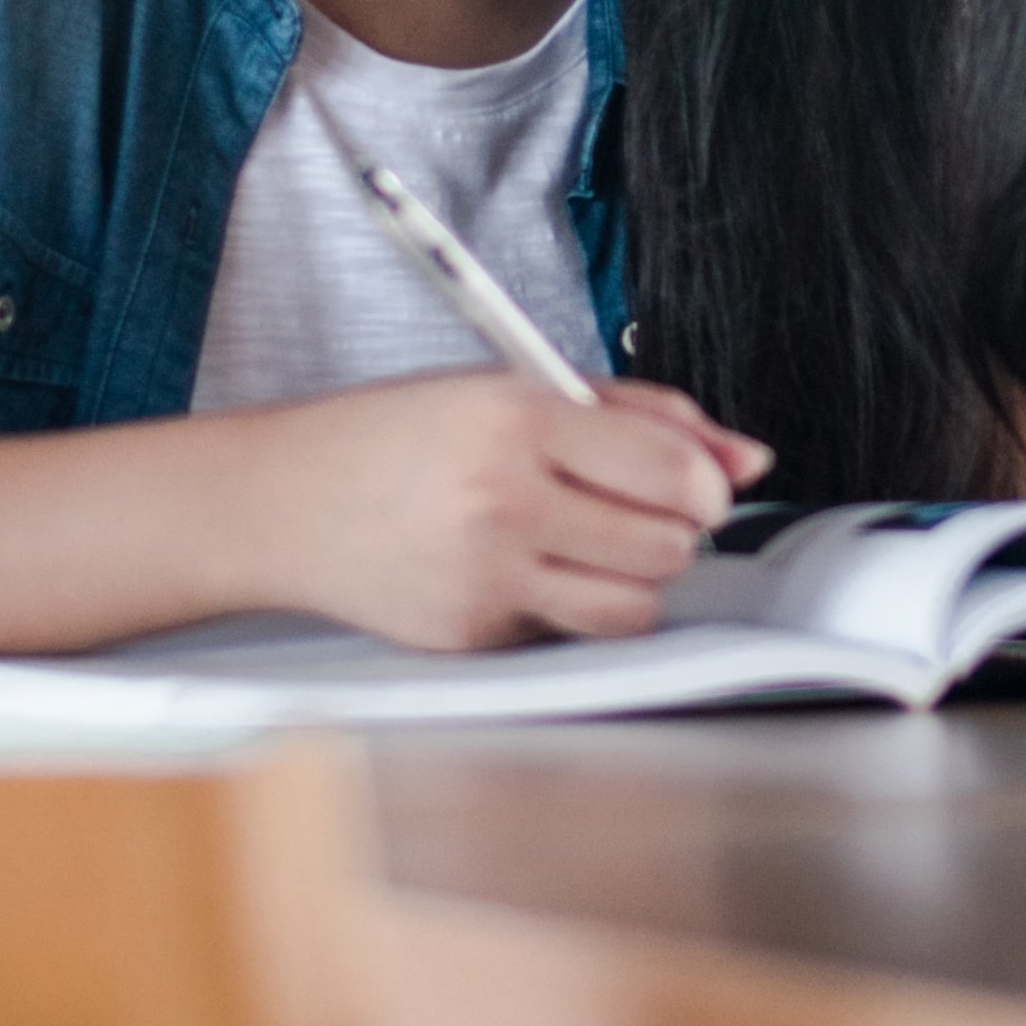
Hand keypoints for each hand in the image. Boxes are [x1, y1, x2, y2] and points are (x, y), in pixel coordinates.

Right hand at [244, 373, 773, 650]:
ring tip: (590, 543)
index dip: (706, 484)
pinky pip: (568, 634)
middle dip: (671, 530)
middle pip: (667, 545)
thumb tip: (744, 459)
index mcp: (515, 419)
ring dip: (634, 578)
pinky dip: (567, 606)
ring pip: (635, 606)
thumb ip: (637, 416)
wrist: (280, 502)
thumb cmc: (395, 437)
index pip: (670, 470)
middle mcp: (501, 500)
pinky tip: (522, 569)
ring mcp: (485, 578)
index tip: (699, 485)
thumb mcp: (510, 388)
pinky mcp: (472, 636)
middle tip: (636, 509)